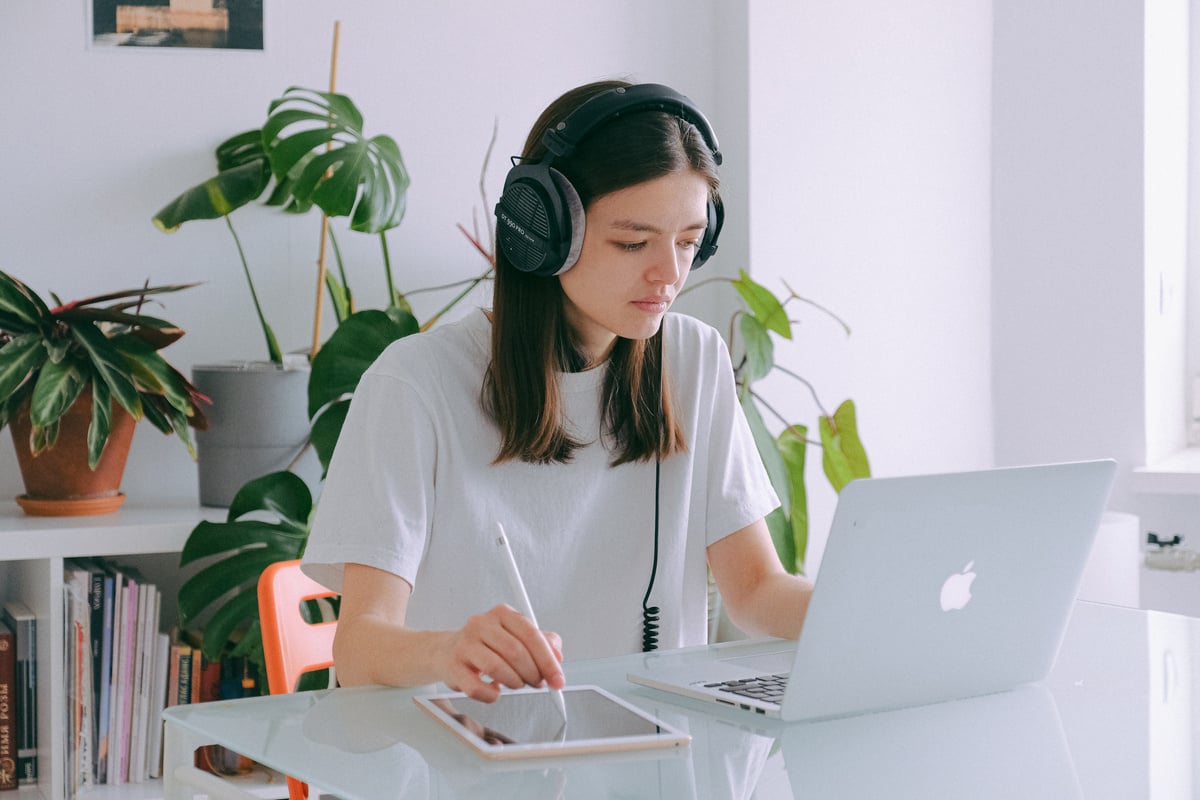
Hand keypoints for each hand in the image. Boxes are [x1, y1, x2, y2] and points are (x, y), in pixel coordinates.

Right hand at [436, 604, 564, 701]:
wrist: (447, 651)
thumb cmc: (487, 645)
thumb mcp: (516, 636)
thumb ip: (542, 642)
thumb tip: (557, 656)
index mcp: (502, 614)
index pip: (531, 634)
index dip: (548, 660)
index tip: (558, 679)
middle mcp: (481, 624)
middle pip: (515, 652)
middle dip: (533, 673)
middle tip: (537, 683)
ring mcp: (465, 644)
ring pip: (497, 668)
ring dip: (514, 683)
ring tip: (517, 684)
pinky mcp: (453, 666)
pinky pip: (477, 688)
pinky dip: (492, 694)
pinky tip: (495, 689)